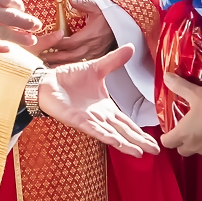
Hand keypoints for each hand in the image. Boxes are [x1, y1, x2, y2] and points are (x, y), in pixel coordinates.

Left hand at [32, 0, 119, 64]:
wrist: (125, 23)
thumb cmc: (109, 14)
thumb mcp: (97, 6)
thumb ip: (83, 3)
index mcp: (90, 34)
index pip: (69, 42)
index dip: (57, 43)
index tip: (45, 42)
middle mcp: (91, 46)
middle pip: (69, 56)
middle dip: (54, 57)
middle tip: (39, 56)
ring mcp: (94, 53)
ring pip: (74, 62)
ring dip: (60, 63)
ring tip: (45, 64)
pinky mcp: (96, 56)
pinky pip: (81, 63)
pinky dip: (69, 65)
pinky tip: (59, 67)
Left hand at [39, 47, 157, 155]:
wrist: (46, 81)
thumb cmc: (68, 78)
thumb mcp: (96, 67)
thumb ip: (114, 61)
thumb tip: (130, 47)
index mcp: (106, 107)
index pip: (127, 122)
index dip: (140, 131)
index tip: (154, 141)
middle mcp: (100, 117)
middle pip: (124, 132)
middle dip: (139, 142)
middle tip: (155, 151)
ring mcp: (89, 120)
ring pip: (111, 134)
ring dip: (125, 143)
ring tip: (139, 152)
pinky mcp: (76, 120)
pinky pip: (93, 129)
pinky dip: (104, 136)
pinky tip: (115, 142)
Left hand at [159, 72, 201, 157]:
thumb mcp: (198, 94)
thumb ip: (181, 87)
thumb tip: (166, 77)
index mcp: (184, 134)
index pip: (166, 142)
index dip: (166, 136)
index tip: (171, 129)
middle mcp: (193, 146)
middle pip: (181, 149)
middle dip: (181, 142)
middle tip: (187, 128)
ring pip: (198, 150)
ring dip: (198, 143)